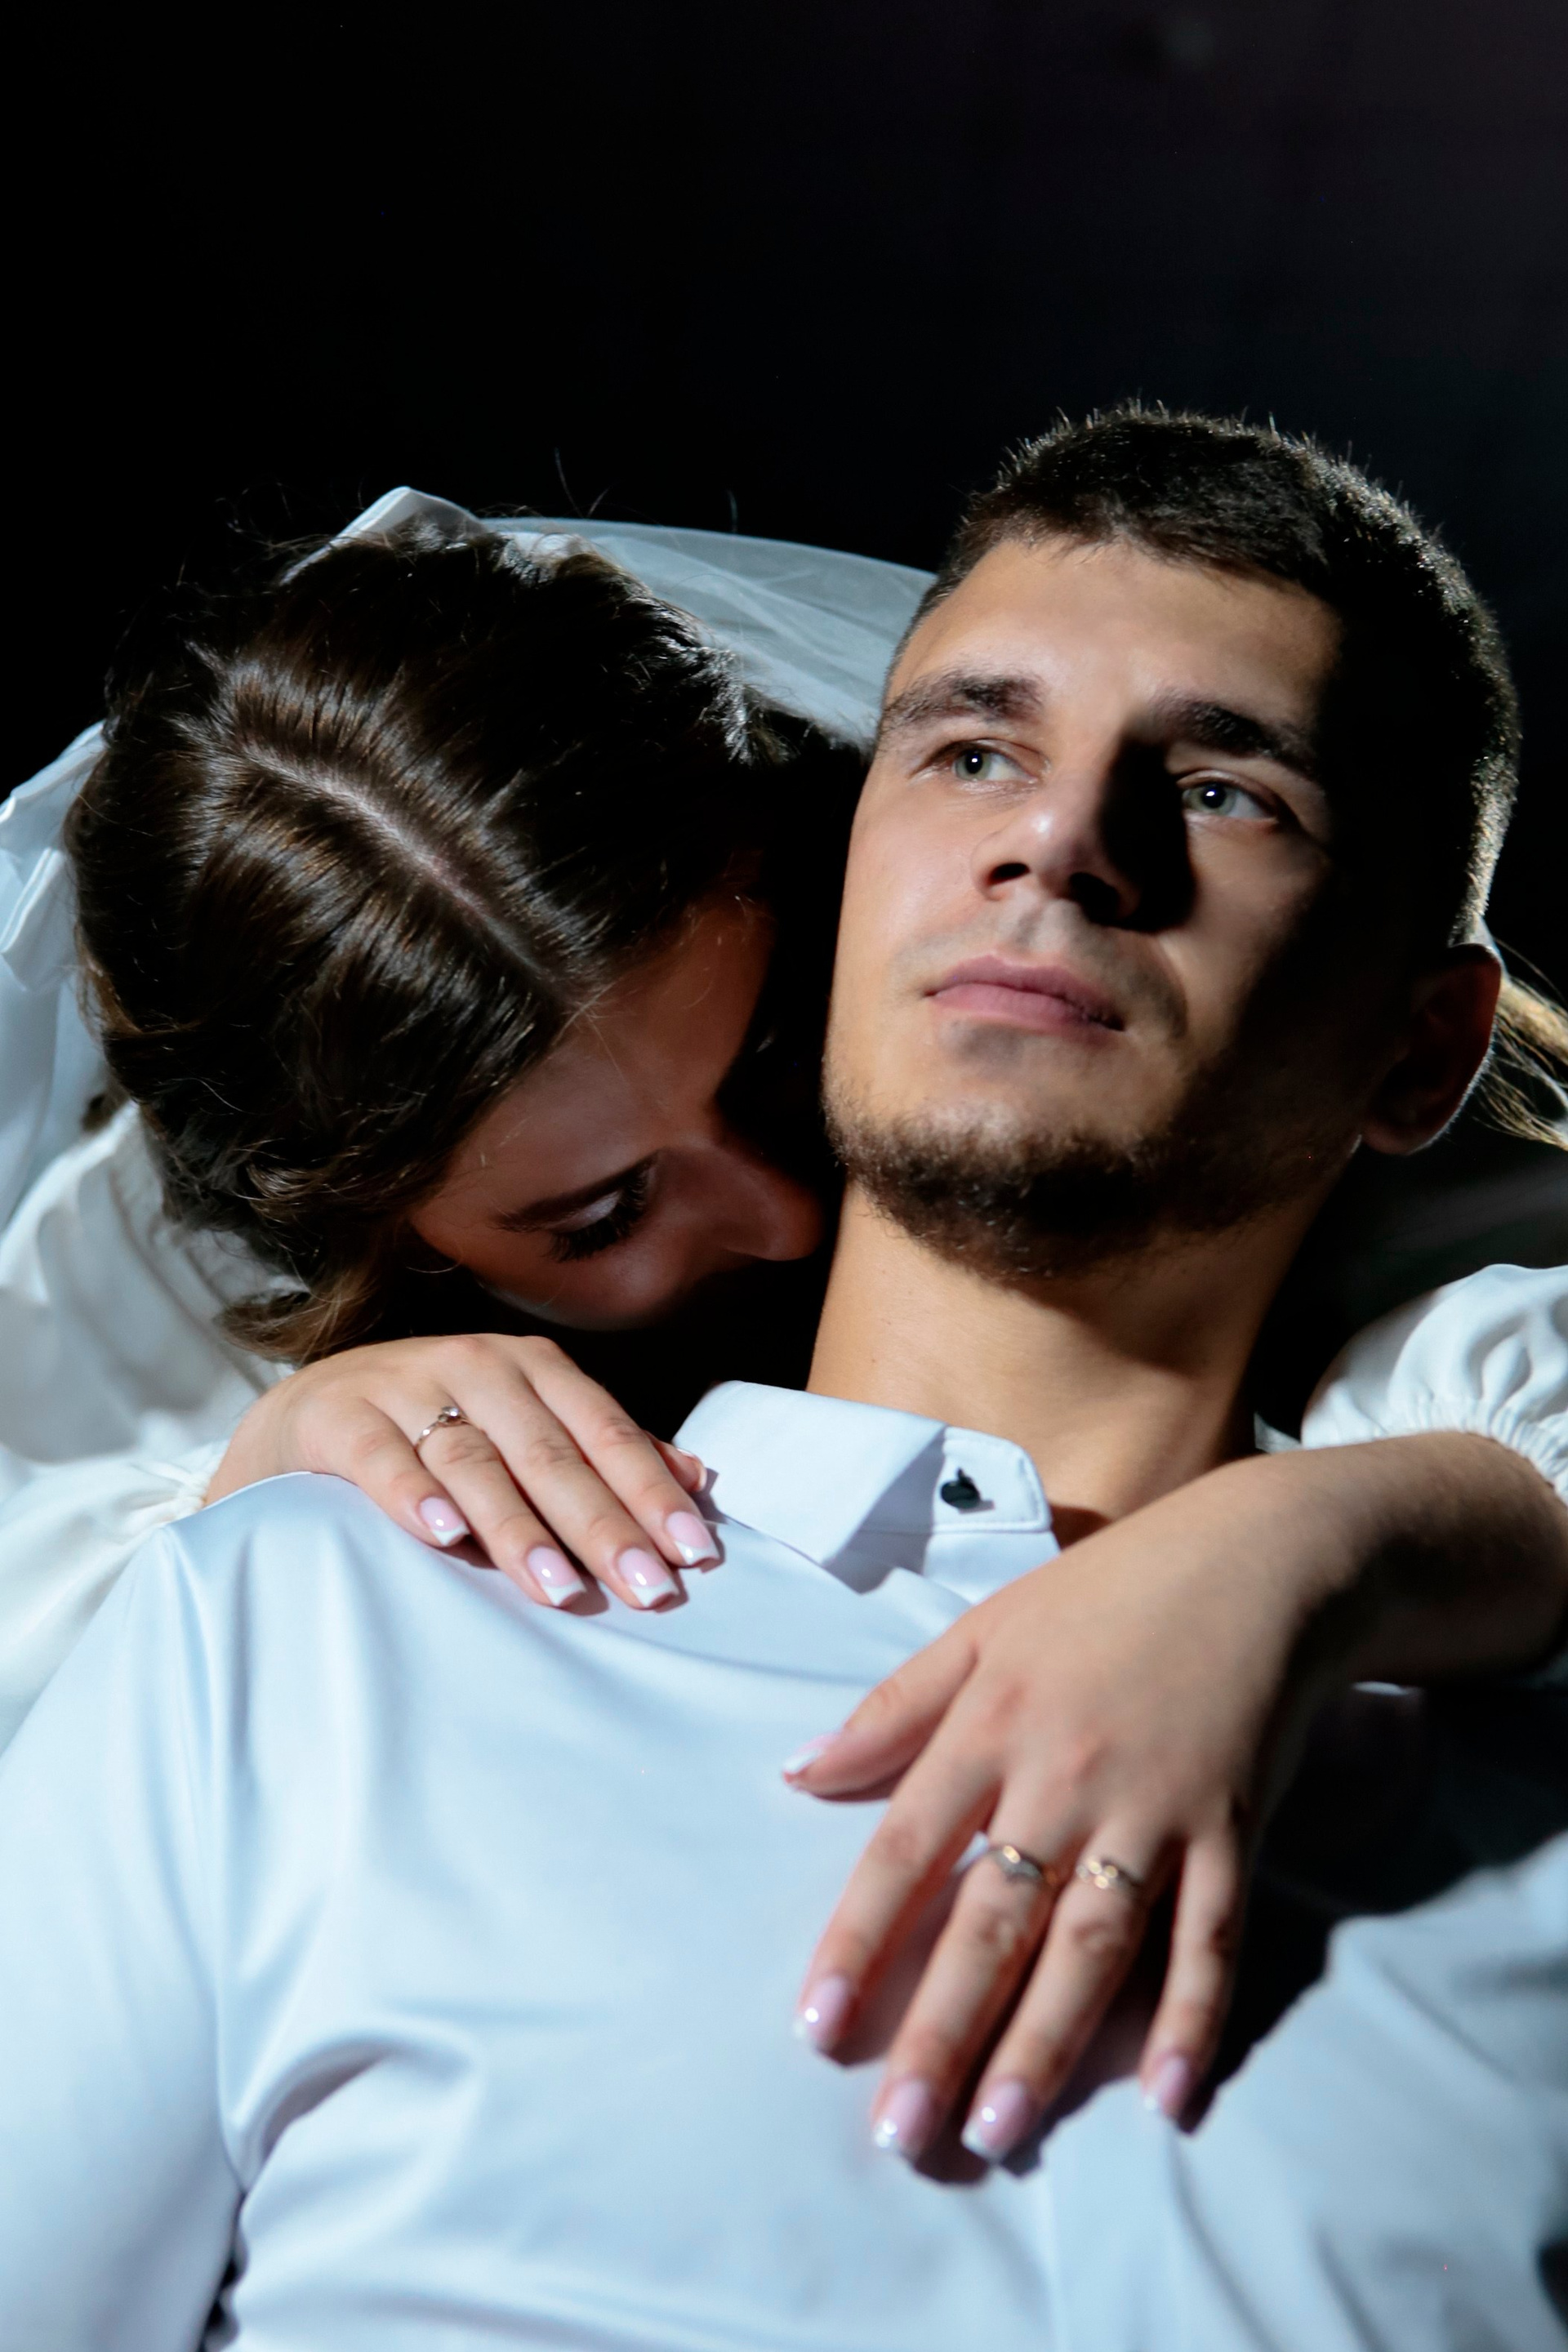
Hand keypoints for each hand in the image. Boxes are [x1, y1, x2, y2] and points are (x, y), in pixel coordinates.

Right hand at [206, 1332, 716, 1609]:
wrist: (308, 1411)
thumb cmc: (436, 1429)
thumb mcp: (522, 1428)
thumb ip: (602, 1451)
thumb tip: (698, 1479)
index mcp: (532, 1369)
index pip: (604, 1432)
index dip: (650, 1492)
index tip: (693, 1554)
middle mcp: (476, 1366)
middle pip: (550, 1453)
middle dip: (603, 1524)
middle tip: (648, 1589)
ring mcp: (405, 1386)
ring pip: (474, 1461)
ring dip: (519, 1528)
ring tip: (561, 1589)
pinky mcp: (339, 1415)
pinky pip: (382, 1457)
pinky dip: (412, 1493)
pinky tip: (442, 1534)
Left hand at [786, 1449, 1375, 2163]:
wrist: (1259, 1558)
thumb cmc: (1108, 1593)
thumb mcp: (984, 1628)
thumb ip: (893, 1707)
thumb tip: (800, 1774)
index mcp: (992, 1720)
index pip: (907, 1849)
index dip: (858, 1940)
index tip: (816, 2028)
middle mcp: (1067, 1772)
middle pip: (993, 1919)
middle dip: (942, 2030)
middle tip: (901, 2134)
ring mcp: (1157, 1806)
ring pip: (1092, 1942)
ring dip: (1047, 2043)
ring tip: (999, 2129)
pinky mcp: (1235, 1829)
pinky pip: (1211, 1938)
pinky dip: (1191, 2017)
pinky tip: (1165, 2099)